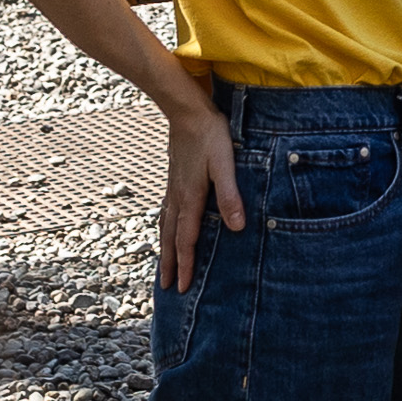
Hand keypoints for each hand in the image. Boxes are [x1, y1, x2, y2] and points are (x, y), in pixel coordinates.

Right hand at [155, 83, 241, 289]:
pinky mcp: (174, 180)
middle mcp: (177, 198)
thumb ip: (229, 195)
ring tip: (164, 268)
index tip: (183, 287)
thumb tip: (237, 227)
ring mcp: (173, 189)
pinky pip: (165, 213)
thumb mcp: (225, 164)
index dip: (186, 265)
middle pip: (171, 239)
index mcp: (190, 198)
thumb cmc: (210, 135)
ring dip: (165, 250)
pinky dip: (164, 230)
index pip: (187, 240)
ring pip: (165, 227)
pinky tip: (166, 230)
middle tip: (167, 289)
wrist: (187, 111)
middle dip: (171, 265)